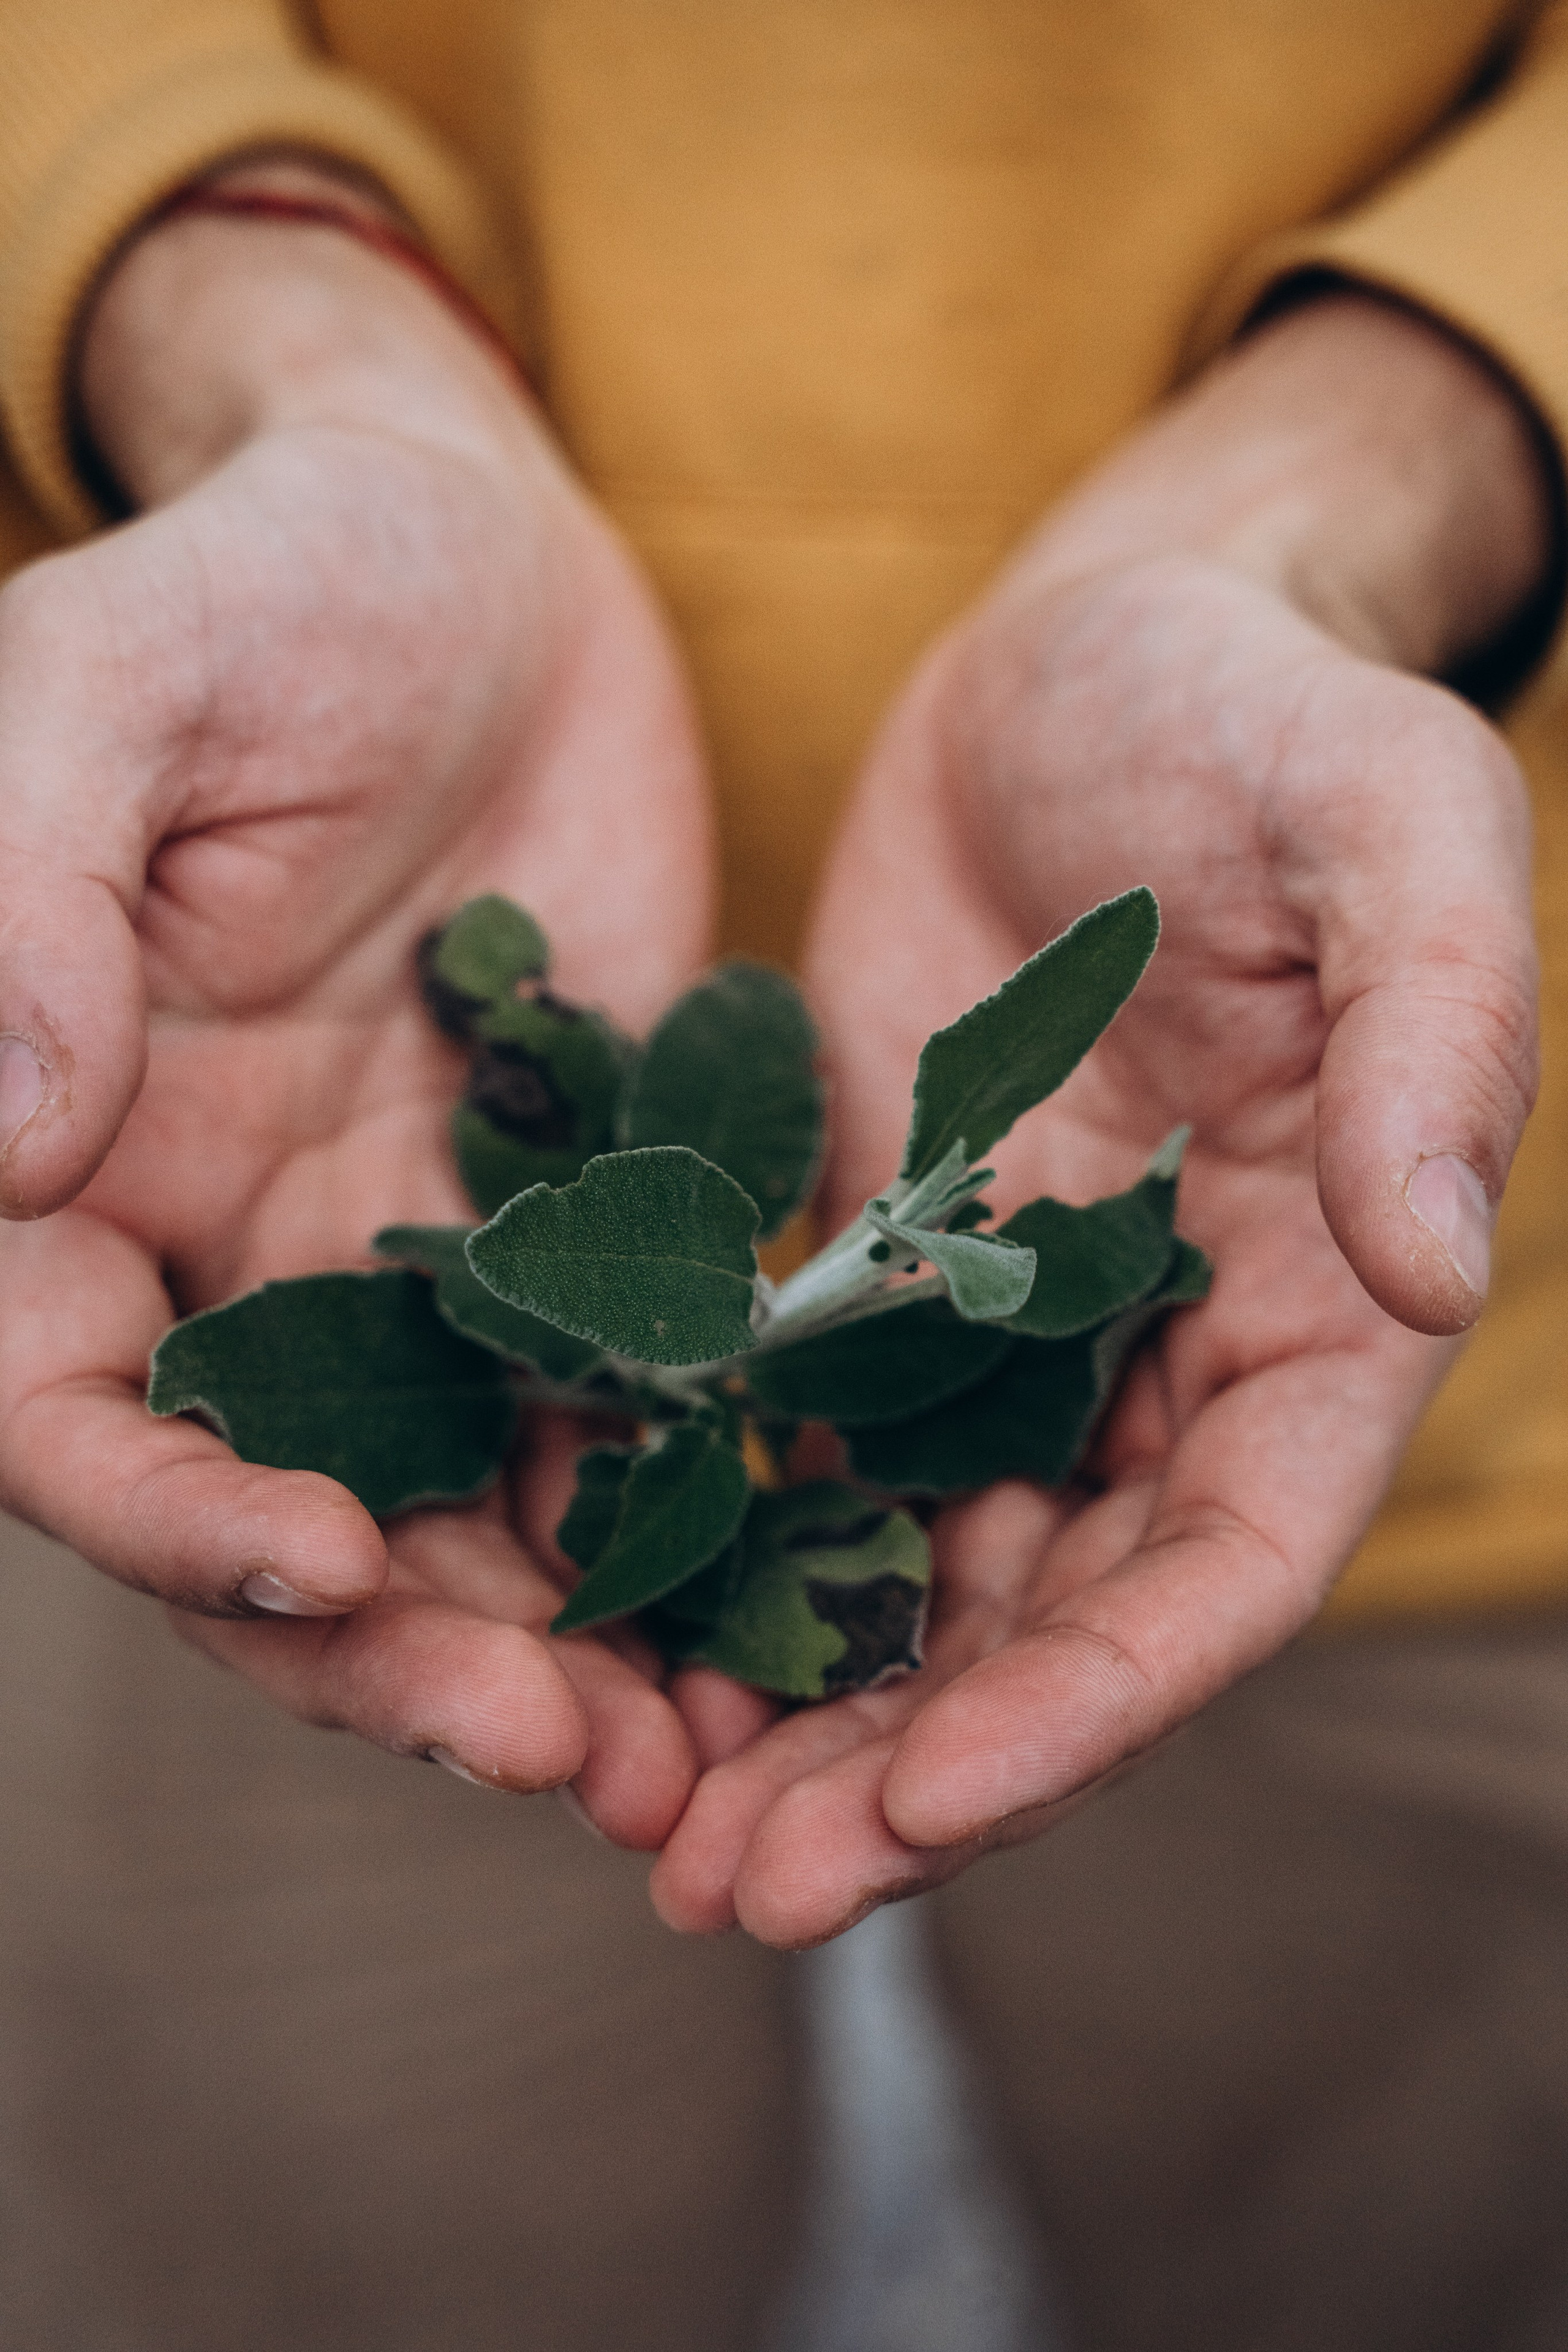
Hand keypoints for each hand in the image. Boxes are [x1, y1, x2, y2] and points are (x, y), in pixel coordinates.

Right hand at [0, 162, 716, 1834]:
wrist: (480, 551)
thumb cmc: (274, 578)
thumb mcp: (123, 687)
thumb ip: (26, 899)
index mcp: (54, 1155)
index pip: (61, 1396)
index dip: (168, 1509)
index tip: (324, 1568)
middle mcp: (214, 1248)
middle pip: (267, 1509)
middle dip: (393, 1647)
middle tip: (560, 1751)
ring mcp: (393, 1258)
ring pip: (445, 1507)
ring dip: (551, 1640)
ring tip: (687, 1756)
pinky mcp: (558, 1233)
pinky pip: (606, 1410)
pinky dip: (671, 1518)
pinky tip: (776, 1598)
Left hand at [652, 291, 1557, 1939]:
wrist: (1094, 648)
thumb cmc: (1261, 711)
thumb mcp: (1381, 819)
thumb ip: (1434, 1027)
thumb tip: (1438, 1256)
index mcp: (1321, 1295)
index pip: (1228, 1560)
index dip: (1100, 1704)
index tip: (933, 1804)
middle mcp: (1172, 1353)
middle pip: (1054, 1623)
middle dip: (914, 1771)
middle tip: (734, 1891)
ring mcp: (1017, 1325)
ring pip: (920, 1577)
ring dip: (803, 1714)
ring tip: (653, 1829)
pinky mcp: (883, 1266)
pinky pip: (810, 1448)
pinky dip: (729, 1556)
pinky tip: (617, 1636)